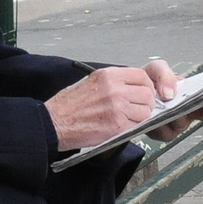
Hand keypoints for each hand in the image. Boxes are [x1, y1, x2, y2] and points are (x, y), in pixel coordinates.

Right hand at [45, 66, 169, 151]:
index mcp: (108, 75)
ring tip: (128, 119)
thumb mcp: (91, 81)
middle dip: (146, 103)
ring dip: (140, 117)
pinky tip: (121, 127)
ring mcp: (118, 108)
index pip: (142, 76)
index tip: (144, 92)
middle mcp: (115, 89)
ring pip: (145, 111)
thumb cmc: (69, 104)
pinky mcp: (117, 126)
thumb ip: (113, 82)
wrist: (55, 122)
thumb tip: (131, 87)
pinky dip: (132, 128)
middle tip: (139, 109)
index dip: (146, 86)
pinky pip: (136, 126)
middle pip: (147, 94)